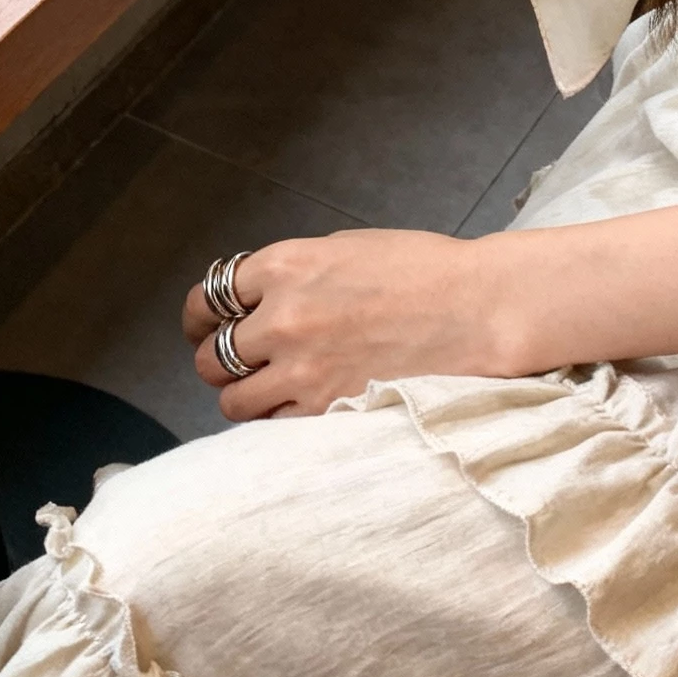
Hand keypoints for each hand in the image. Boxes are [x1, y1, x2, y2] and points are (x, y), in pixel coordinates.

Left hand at [182, 228, 518, 417]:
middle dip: (219, 360)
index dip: (200, 317)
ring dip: (244, 396)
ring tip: (269, 391)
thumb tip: (257, 299)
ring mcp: (301, 369)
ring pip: (233, 400)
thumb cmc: (422, 271)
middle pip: (210, 355)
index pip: (209, 298)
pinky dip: (278, 420)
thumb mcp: (345, 249)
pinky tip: (300, 407)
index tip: (203, 326)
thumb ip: (293, 274)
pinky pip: (272, 426)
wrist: (477, 309)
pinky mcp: (325, 409)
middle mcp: (282, 318)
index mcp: (285, 266)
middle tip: (240, 363)